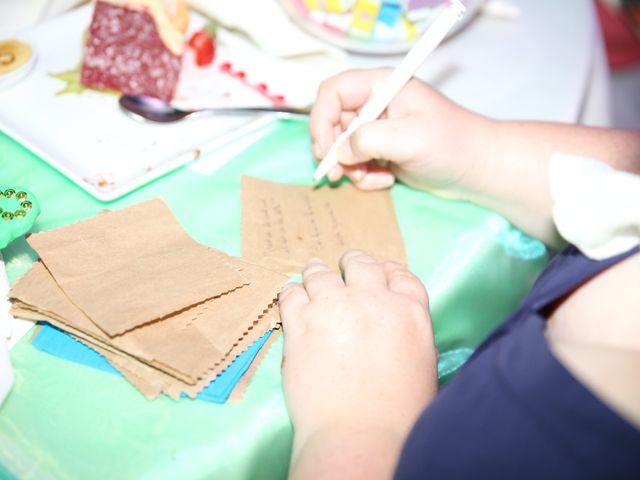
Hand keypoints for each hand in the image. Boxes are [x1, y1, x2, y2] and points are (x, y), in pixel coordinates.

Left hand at [279, 250, 436, 477]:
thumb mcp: (422, 366)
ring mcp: (332, 308)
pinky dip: (292, 294)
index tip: (378, 274)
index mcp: (409, 312)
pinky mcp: (300, 323)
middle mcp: (371, 300)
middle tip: (344, 269)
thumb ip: (409, 335)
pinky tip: (293, 298)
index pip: (400, 275)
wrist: (360, 435)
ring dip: (317, 273)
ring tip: (312, 275)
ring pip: (320, 273)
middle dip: (352, 264)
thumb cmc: (399, 415)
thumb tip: (395, 331)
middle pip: (360, 264)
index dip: (386, 271)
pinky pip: (291, 294)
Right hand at [310, 69, 492, 197]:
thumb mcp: (409, 139)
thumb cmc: (452, 145)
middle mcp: (376, 104)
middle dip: (333, 150)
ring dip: (350, 168)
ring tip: (371, 179)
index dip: (321, 119)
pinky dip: (364, 176)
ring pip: (342, 147)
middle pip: (332, 122)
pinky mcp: (382, 151)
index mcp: (382, 86)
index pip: (333, 92)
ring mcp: (379, 129)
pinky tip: (385, 182)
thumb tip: (340, 152)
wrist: (478, 169)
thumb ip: (368, 140)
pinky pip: (357, 164)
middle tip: (338, 175)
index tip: (324, 150)